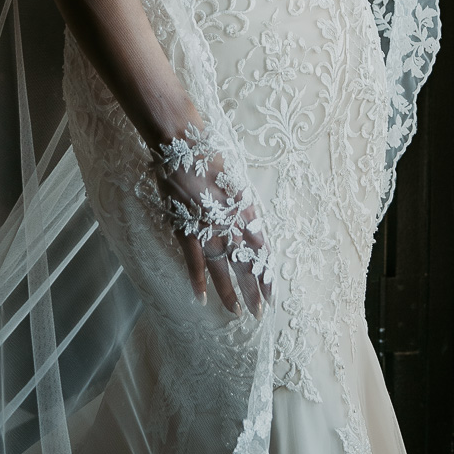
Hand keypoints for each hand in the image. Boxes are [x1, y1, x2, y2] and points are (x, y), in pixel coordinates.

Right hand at [152, 126, 270, 317]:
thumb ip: (241, 202)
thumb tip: (251, 221)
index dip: (266, 272)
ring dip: (230, 291)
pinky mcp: (186, 225)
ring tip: (237, 313)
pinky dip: (197, 279)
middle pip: (245, 262)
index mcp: (244, 208)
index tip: (272, 293)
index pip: (261, 248)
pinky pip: (194, 259)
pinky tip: (202, 298)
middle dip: (254, 289)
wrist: (181, 141)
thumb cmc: (208, 153)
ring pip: (223, 266)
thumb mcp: (234, 176)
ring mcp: (207, 225)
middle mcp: (230, 220)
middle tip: (261, 313)